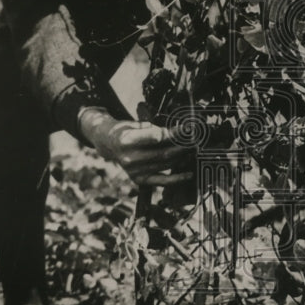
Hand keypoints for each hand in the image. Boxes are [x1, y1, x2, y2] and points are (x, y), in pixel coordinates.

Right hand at [78, 107, 193, 187]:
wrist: (109, 144)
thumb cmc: (126, 130)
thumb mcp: (136, 124)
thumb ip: (156, 129)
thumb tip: (179, 132)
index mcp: (126, 140)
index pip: (156, 137)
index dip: (174, 134)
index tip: (186, 129)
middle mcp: (129, 158)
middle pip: (163, 153)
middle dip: (183, 146)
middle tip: (195, 139)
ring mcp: (134, 171)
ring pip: (166, 164)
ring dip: (183, 157)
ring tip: (193, 149)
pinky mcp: (139, 180)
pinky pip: (162, 181)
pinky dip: (177, 179)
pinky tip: (188, 174)